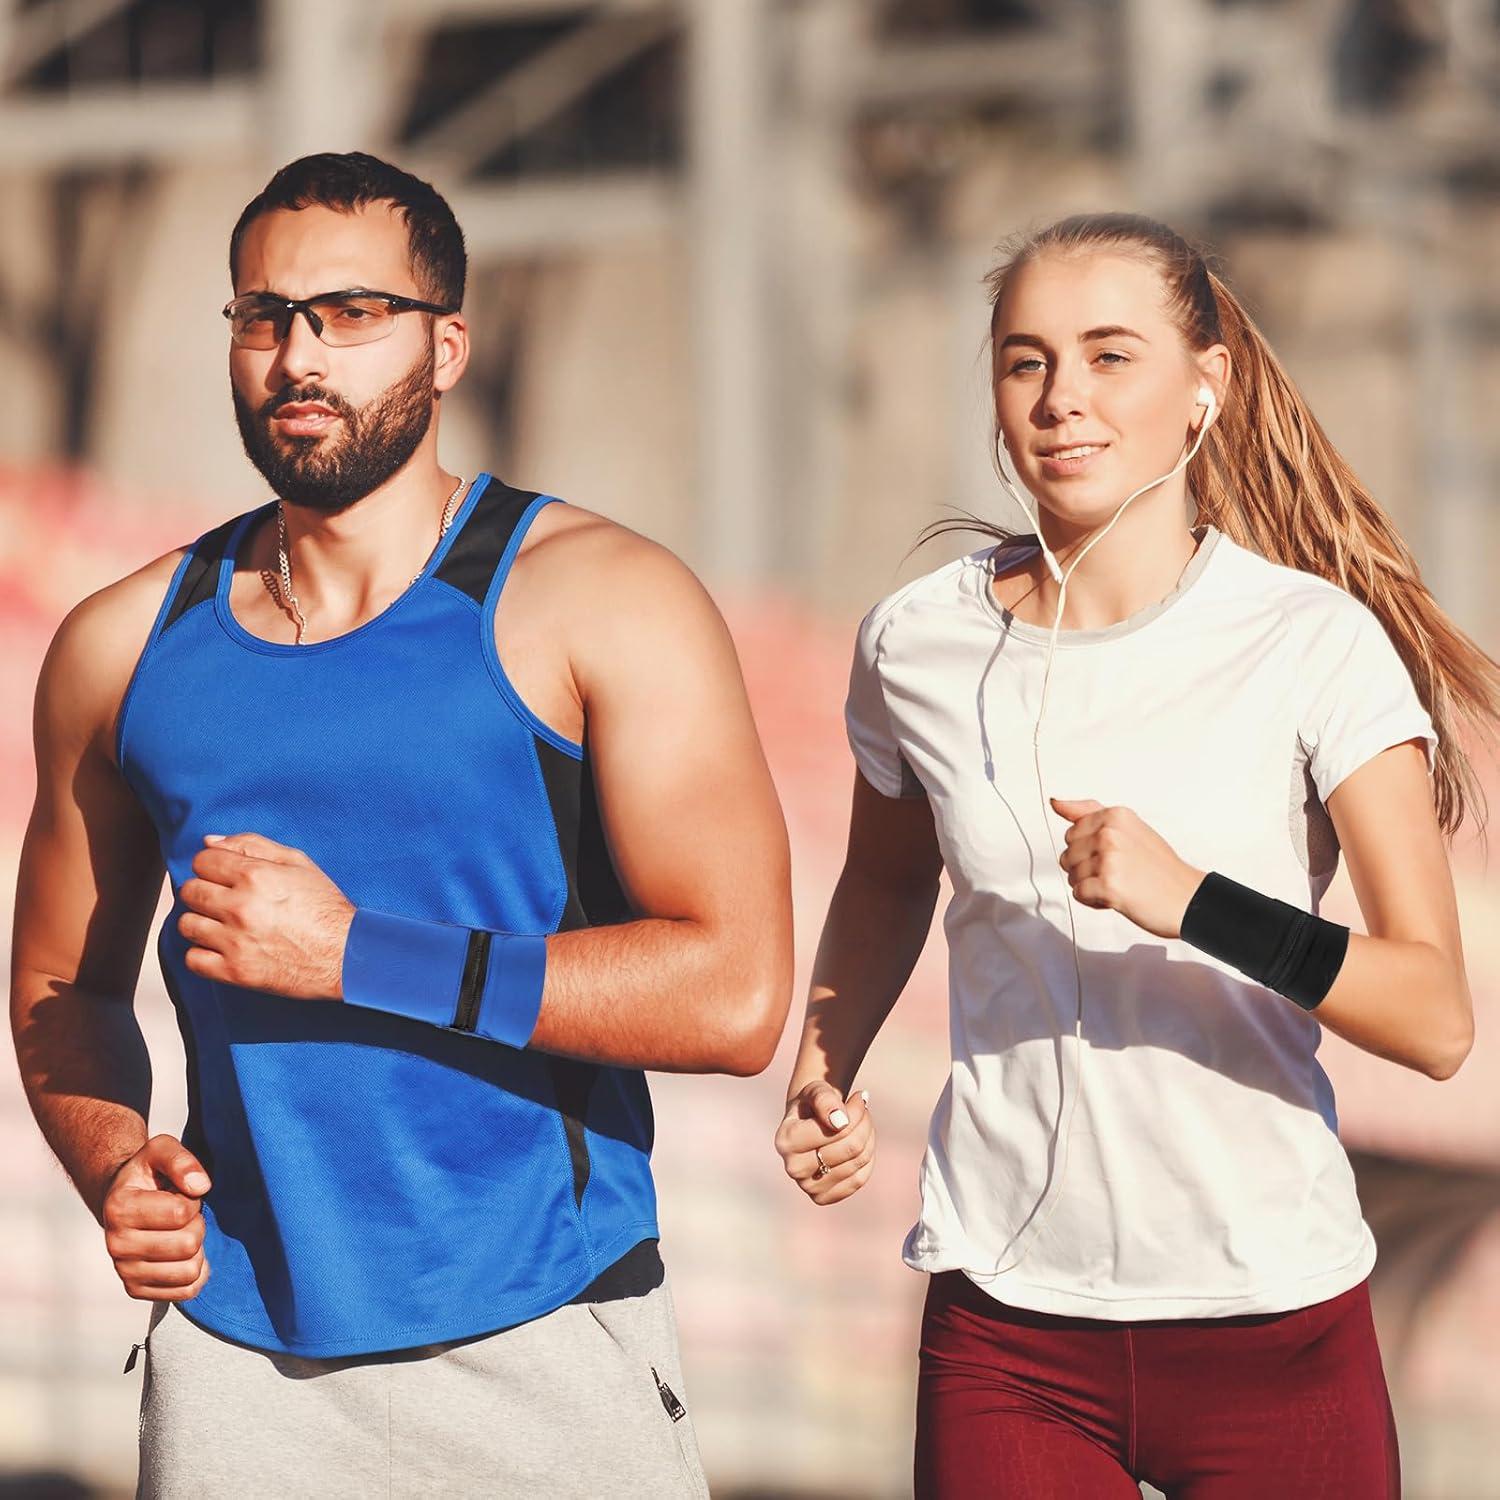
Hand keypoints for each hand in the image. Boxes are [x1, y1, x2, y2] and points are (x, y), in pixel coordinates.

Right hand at [102, 1135, 210, 1301]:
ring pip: (189, 1272)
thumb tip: (201, 1186)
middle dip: (197, 1225)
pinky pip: (185, 1291)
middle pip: (188, 1244)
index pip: (182, 1212)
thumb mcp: (162, 1150)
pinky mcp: (136, 1289)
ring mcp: (124, 1270)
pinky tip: (184, 1255)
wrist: (125, 1199)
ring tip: (182, 1233)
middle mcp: (116, 1244)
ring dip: (197, 1250)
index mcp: (119, 1208)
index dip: (193, 1200)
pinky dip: (195, 1272)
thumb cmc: (148, 1174)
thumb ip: (181, 1159)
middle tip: (185, 1216)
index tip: (181, 1194)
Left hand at [179, 833, 353, 999]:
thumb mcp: (297, 863)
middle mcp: (241, 906)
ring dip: (202, 923)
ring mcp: (235, 941)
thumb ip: (252, 845)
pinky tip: (224, 949)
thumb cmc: (325, 908)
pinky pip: (193, 960)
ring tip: (223, 926)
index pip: (202, 861)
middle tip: (225, 901)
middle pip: (190, 891)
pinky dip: (203, 955)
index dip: (212, 866)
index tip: (223, 876)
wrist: (346, 954)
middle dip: (204, 892)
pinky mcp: (235, 972)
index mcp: (256, 875)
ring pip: (186, 924)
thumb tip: (209, 842)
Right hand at [775, 1081, 874, 1205]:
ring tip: (862, 1121)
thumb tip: (840, 1121)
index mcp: (786, 1140)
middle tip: (863, 1107)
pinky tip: (862, 1141)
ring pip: (858, 1161)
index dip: (856, 1112)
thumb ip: (824, 1099)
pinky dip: (867, 1157)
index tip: (860, 1097)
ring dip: (868, 1136)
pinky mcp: (823, 1198)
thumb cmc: (812, 1104)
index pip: (838, 1131)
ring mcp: (808, 1187)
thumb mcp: (815, 1091)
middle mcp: (793, 1168)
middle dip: (864, 1122)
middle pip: (851, 1147)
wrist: (807, 1125)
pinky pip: (859, 1179)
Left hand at [1051, 798, 1204, 938]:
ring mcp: (1108, 858)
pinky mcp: (1107, 884)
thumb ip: (1088, 813)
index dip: (1088, 850)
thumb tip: (1056, 802)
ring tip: (1120, 884)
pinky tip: (1115, 897)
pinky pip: (1079, 894)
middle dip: (1087, 868)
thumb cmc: (1159, 867)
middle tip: (1119, 872)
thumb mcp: (1127, 828)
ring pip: (1072, 876)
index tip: (1114, 854)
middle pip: (1068, 855)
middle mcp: (1109, 833)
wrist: (1186, 899)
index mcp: (1115, 815)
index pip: (1072, 833)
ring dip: (1091, 886)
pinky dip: (1093, 900)